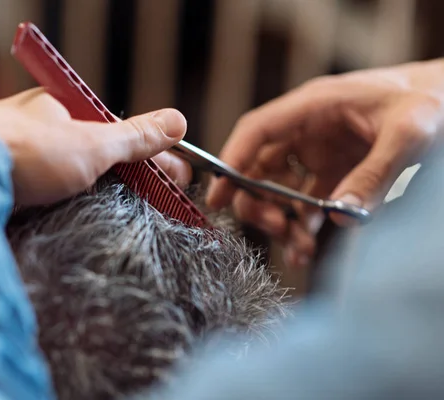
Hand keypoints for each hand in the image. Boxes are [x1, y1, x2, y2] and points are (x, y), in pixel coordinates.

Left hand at [0, 88, 189, 204]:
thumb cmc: (25, 150)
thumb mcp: (92, 143)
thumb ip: (134, 136)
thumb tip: (176, 121)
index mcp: (58, 109)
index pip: (117, 132)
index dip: (151, 155)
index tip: (177, 178)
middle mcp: (35, 131)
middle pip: (94, 156)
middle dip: (129, 178)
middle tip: (158, 203)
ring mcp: (16, 161)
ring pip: (69, 179)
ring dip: (98, 197)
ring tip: (127, 218)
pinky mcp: (1, 190)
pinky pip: (44, 199)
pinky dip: (66, 210)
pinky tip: (78, 223)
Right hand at [207, 59, 443, 267]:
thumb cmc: (429, 101)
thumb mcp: (409, 132)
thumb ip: (375, 173)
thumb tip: (340, 216)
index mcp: (315, 107)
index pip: (258, 130)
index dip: (231, 160)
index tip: (218, 194)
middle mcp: (307, 130)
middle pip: (259, 166)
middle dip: (257, 201)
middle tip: (277, 227)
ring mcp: (318, 153)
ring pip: (277, 189)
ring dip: (280, 220)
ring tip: (300, 248)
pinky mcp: (332, 173)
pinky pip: (304, 203)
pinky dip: (301, 227)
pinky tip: (306, 248)